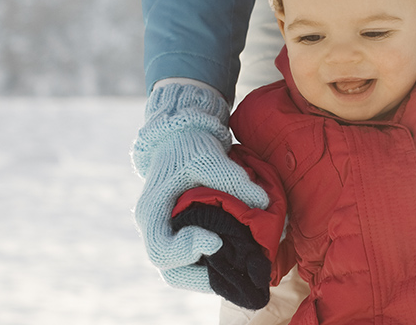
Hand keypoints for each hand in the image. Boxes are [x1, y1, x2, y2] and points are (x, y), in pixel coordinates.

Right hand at [131, 82, 268, 291]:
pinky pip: (196, 262)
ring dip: (213, 276)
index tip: (216, 239)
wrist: (183, 139)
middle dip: (205, 277)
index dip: (187, 251)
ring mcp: (169, 236)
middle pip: (172, 272)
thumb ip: (233, 179)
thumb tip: (263, 203)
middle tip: (237, 271)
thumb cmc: (190, 147)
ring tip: (244, 271)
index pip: (161, 249)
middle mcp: (157, 230)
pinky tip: (241, 259)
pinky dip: (217, 265)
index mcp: (152, 213)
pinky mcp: (184, 236)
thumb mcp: (208, 157)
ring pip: (184, 272)